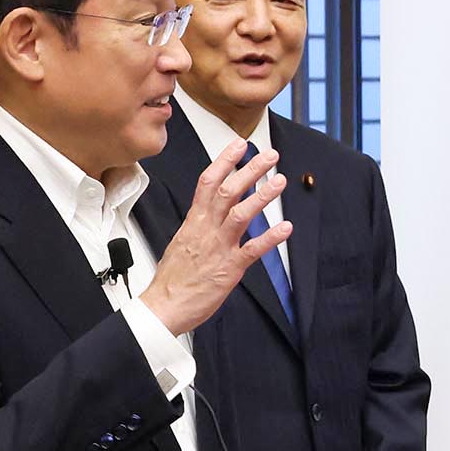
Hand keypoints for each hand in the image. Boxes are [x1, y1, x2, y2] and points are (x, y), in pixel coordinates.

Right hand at [139, 140, 287, 336]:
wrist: (163, 306)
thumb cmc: (173, 279)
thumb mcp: (181, 242)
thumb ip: (198, 226)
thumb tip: (207, 215)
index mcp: (194, 222)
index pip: (208, 182)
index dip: (225, 161)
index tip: (239, 144)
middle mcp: (206, 229)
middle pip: (228, 191)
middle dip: (250, 170)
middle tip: (270, 155)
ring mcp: (218, 247)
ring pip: (241, 214)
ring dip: (262, 196)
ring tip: (280, 181)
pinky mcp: (229, 268)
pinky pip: (253, 250)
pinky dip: (270, 238)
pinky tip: (286, 228)